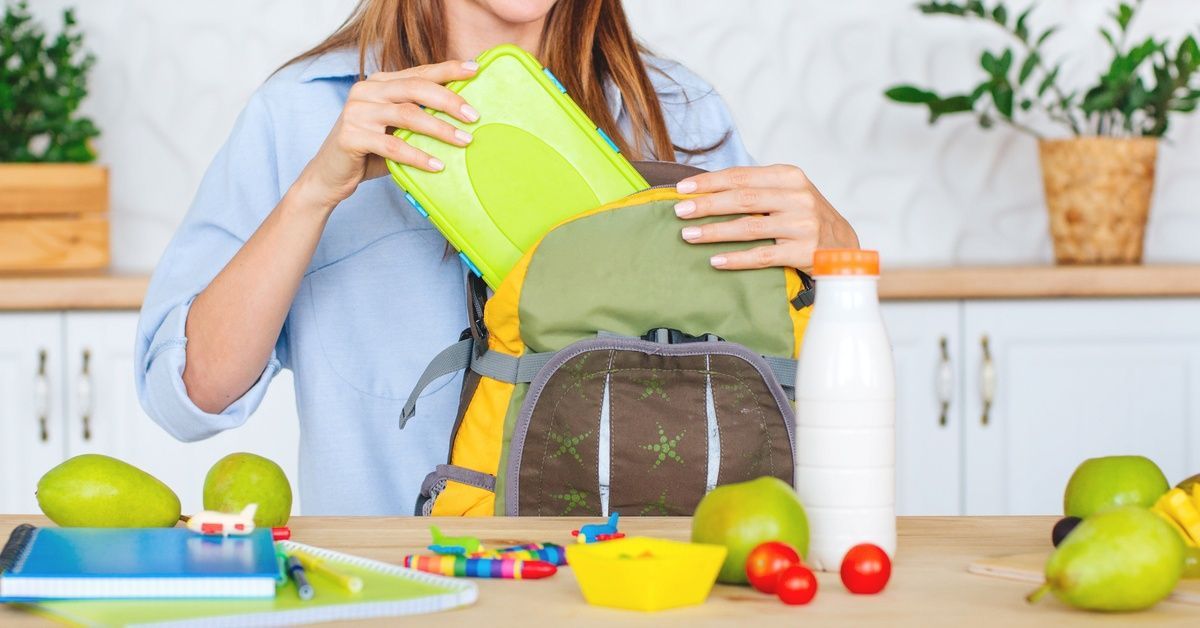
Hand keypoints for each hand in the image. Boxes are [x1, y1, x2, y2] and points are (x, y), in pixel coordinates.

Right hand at [293, 60, 481, 211]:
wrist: (329, 176)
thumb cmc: (370, 152)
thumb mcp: (396, 130)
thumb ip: (419, 118)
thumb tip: (463, 119)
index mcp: (380, 83)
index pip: (419, 73)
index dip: (447, 70)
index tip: (474, 69)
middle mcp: (367, 91)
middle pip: (415, 89)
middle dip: (449, 101)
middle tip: (474, 117)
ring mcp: (356, 112)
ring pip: (407, 115)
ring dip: (440, 129)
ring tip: (464, 141)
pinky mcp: (351, 136)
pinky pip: (393, 146)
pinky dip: (418, 156)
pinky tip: (438, 165)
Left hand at [673, 165, 858, 271]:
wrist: (844, 246)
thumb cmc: (804, 217)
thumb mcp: (788, 193)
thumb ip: (756, 187)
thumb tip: (706, 187)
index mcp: (790, 176)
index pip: (741, 176)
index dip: (709, 182)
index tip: (682, 188)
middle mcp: (797, 197)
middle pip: (742, 199)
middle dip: (706, 204)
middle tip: (679, 210)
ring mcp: (802, 225)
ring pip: (749, 228)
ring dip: (714, 231)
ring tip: (688, 235)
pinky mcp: (803, 252)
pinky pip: (762, 256)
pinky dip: (736, 259)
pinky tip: (715, 260)